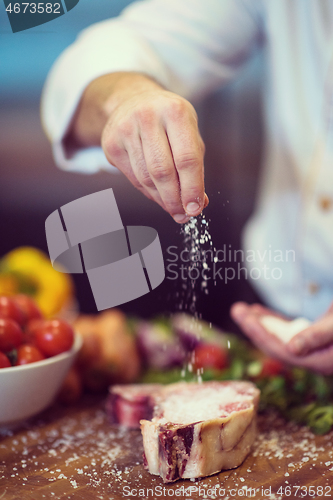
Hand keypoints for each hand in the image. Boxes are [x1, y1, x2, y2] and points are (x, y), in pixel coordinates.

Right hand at [68, 72, 207, 222]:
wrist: (133, 101)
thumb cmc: (168, 121)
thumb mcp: (189, 134)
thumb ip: (196, 167)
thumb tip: (198, 203)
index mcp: (175, 111)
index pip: (186, 159)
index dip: (192, 188)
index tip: (195, 208)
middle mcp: (148, 116)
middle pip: (163, 171)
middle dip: (174, 199)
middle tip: (182, 214)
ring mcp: (125, 129)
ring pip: (145, 178)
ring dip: (161, 198)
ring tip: (172, 206)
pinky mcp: (111, 143)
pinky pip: (133, 178)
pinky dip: (147, 192)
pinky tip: (157, 193)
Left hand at [230, 302, 332, 374]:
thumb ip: (318, 337)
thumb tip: (292, 349)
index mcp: (319, 361)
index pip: (281, 350)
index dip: (262, 334)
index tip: (246, 319)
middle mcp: (312, 359)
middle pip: (275, 344)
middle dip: (254, 327)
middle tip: (237, 310)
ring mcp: (311, 349)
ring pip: (278, 337)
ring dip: (260, 323)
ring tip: (242, 308)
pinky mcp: (312, 339)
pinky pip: (286, 332)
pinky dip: (272, 321)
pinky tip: (258, 311)